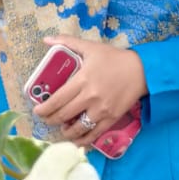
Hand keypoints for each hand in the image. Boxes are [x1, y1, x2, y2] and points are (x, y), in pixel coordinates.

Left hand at [32, 35, 147, 145]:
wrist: (141, 71)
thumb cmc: (114, 58)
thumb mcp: (91, 47)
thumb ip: (67, 42)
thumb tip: (46, 39)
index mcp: (83, 80)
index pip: (58, 99)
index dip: (45, 108)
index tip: (37, 111)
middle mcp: (90, 97)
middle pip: (64, 115)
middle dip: (51, 120)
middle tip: (45, 120)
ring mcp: (101, 110)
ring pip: (78, 128)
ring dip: (65, 132)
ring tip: (61, 129)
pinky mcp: (111, 119)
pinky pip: (93, 134)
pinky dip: (83, 140)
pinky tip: (76, 140)